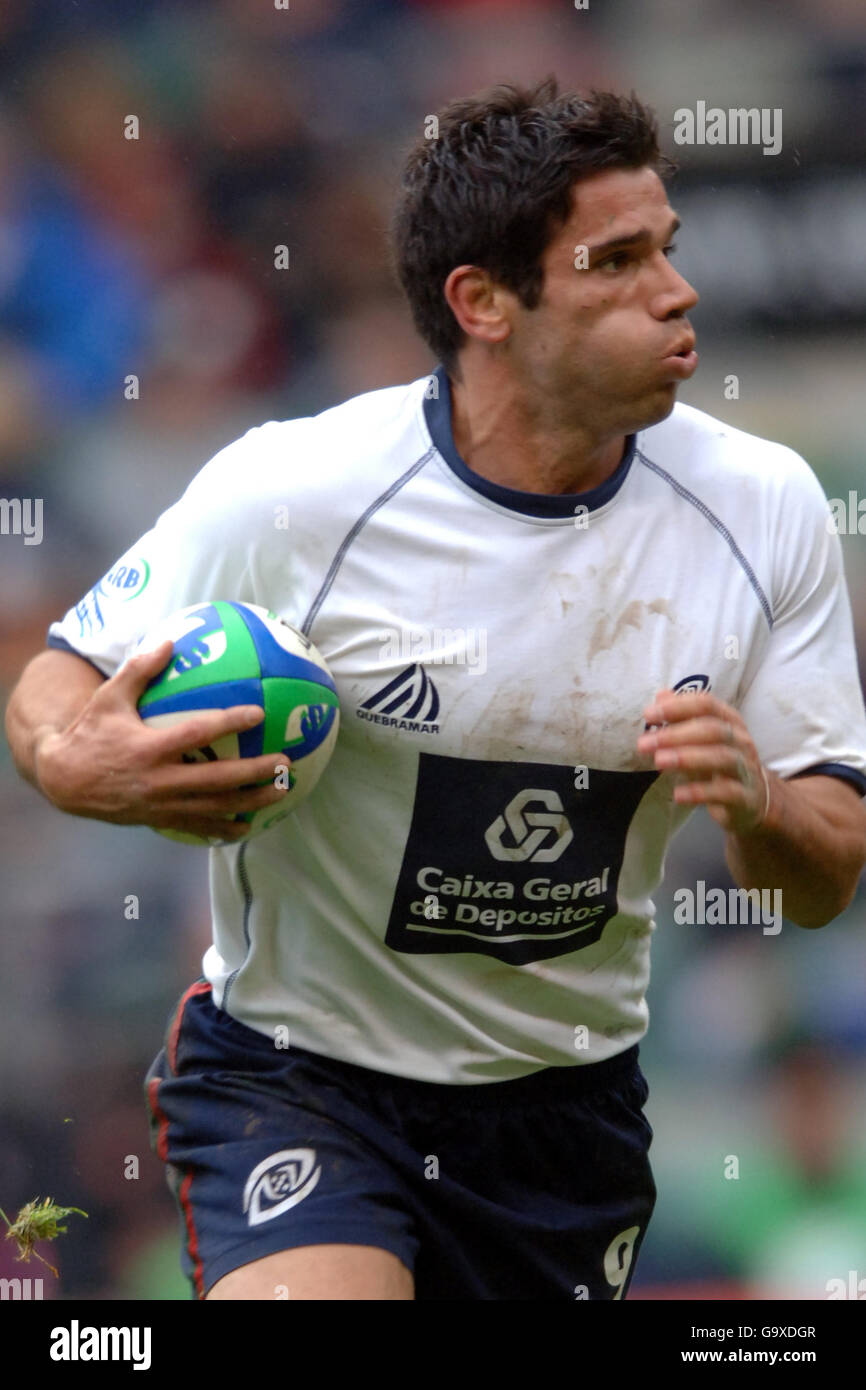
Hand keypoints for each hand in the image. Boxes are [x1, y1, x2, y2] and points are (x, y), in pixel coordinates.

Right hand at [35, 640, 289, 840]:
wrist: (64, 780)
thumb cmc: (91, 732)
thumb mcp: (108, 698)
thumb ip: (138, 670)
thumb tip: (169, 641)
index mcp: (148, 747)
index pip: (196, 733)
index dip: (228, 723)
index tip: (258, 713)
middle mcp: (158, 780)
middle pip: (216, 779)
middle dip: (254, 773)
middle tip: (285, 763)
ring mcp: (160, 805)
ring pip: (214, 808)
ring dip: (250, 802)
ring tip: (282, 793)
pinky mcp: (158, 820)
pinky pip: (197, 827)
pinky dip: (223, 829)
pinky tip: (248, 826)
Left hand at [636, 688, 771, 834]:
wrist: (752, 800)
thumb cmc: (720, 763)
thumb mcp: (702, 738)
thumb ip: (682, 717)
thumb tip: (660, 695)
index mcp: (729, 721)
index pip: (706, 704)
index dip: (677, 707)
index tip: (648, 715)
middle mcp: (740, 740)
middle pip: (712, 729)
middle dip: (675, 734)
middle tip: (644, 743)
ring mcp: (745, 768)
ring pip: (721, 757)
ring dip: (687, 758)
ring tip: (658, 762)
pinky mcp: (745, 796)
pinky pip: (725, 792)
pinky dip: (700, 792)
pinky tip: (678, 795)